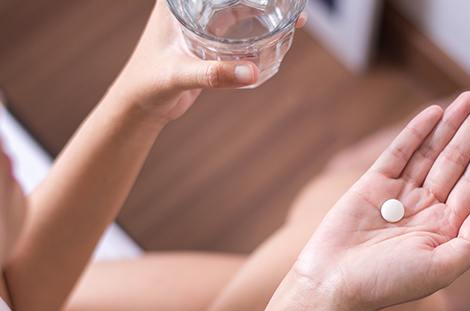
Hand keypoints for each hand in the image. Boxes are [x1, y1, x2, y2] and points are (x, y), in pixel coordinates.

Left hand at [109, 0, 305, 124]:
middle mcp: (190, 7)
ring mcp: (201, 24)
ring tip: (292, 15)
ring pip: (238, 9)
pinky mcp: (210, 43)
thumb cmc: (148, 84)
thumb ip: (213, 74)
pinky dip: (258, 32)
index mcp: (178, 2)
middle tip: (290, 2)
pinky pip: (239, 31)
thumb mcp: (180, 75)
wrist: (141, 106)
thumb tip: (253, 72)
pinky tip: (276, 36)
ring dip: (264, 11)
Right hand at [295, 91, 469, 310]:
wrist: (335, 282)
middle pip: (457, 160)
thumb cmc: (386, 283)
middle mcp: (426, 208)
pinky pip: (398, 153)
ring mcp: (399, 195)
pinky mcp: (372, 185)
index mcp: (444, 227)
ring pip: (431, 152)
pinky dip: (415, 132)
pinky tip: (434, 114)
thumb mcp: (440, 270)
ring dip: (451, 124)